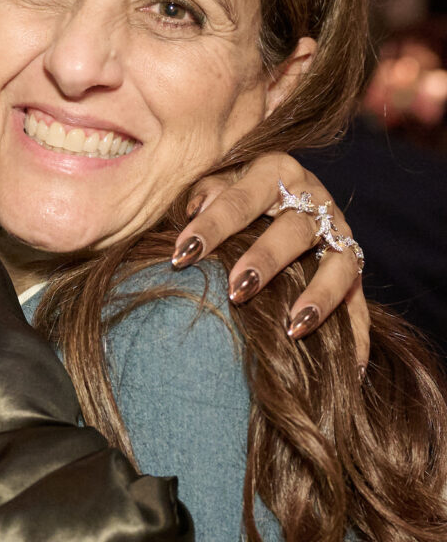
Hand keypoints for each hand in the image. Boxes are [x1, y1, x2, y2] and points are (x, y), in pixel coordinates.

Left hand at [172, 153, 369, 366]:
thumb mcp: (218, 179)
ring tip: (294, 330)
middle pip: (293, 229)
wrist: (283, 188)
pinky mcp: (353, 265)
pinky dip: (359, 335)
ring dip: (319, 296)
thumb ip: (204, 191)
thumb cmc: (235, 190)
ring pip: (338, 263)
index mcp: (274, 171)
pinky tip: (351, 370)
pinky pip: (360, 301)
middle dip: (265, 260)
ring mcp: (339, 231)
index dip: (211, 226)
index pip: (240, 199)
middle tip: (236, 291)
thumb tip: (194, 208)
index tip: (180, 255)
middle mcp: (313, 197)